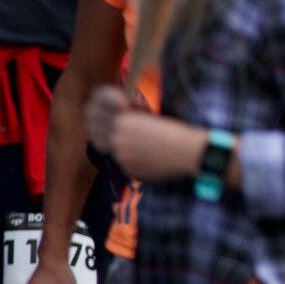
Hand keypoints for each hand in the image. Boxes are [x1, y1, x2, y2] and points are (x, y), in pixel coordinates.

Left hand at [89, 85, 204, 183]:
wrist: (189, 152)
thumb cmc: (175, 131)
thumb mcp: (149, 117)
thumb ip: (129, 118)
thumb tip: (118, 119)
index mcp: (123, 121)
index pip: (96, 115)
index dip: (101, 113)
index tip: (112, 115)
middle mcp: (117, 139)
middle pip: (95, 134)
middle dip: (104, 131)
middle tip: (117, 129)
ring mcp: (121, 157)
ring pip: (111, 150)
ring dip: (120, 146)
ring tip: (140, 144)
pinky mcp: (128, 170)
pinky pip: (123, 163)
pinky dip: (132, 159)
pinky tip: (149, 156)